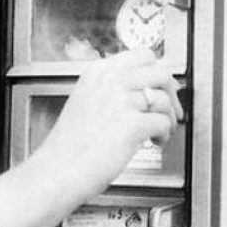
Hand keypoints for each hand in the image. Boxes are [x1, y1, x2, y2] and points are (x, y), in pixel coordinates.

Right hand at [32, 49, 182, 206]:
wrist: (55, 171)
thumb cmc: (69, 145)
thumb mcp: (85, 101)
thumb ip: (112, 89)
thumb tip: (146, 88)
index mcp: (97, 72)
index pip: (142, 55)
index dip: (157, 72)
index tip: (162, 86)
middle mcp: (109, 81)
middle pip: (160, 72)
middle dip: (171, 93)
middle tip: (171, 109)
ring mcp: (120, 102)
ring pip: (164, 99)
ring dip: (169, 117)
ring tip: (160, 131)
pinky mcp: (131, 125)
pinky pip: (164, 122)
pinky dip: (165, 134)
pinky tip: (154, 141)